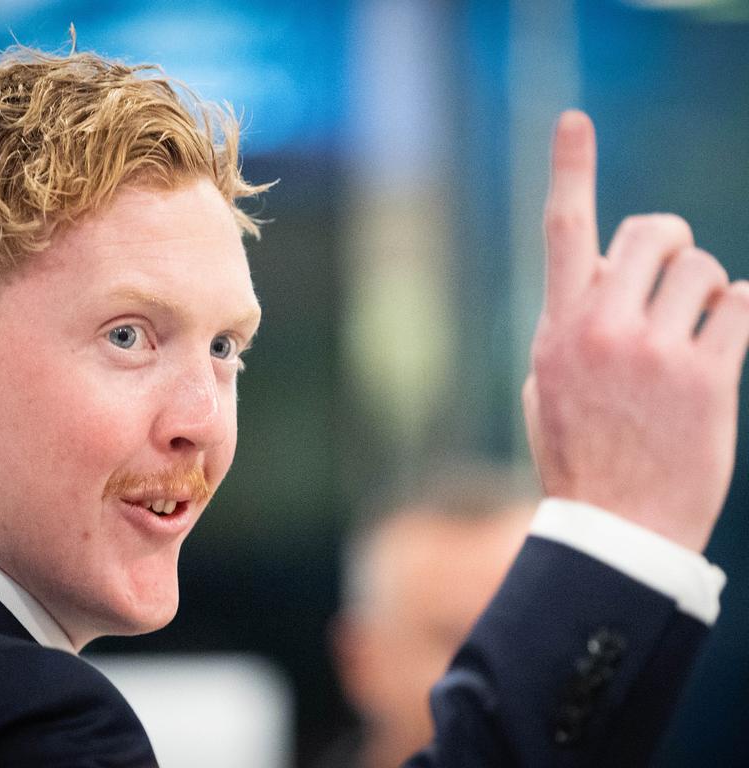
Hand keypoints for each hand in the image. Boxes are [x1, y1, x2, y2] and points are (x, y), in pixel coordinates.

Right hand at [524, 110, 748, 552]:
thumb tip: (610, 276)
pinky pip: (744, 307)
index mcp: (558, 329)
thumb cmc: (579, 452)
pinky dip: (738, 315)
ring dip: (706, 288)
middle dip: (669, 240)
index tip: (573, 120)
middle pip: (651, 231)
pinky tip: (722, 342)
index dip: (569, 168)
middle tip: (672, 268)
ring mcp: (657, 353)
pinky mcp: (709, 378)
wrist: (617, 527)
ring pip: (705, 268)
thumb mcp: (549, 383)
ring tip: (695, 328)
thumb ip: (573, 322)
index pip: (563, 231)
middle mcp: (603, 330)